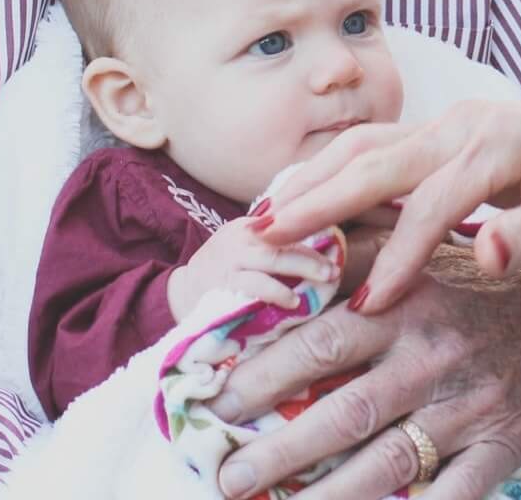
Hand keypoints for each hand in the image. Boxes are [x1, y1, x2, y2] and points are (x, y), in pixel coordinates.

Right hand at [168, 216, 341, 319]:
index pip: (289, 218)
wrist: (181, 293)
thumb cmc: (224, 272)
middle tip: (337, 265)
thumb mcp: (248, 247)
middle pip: (286, 236)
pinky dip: (278, 292)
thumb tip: (326, 247)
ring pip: (274, 257)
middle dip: (315, 251)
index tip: (340, 238)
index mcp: (251, 225)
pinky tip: (294, 301)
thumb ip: (278, 245)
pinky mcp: (224, 283)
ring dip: (304, 268)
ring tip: (326, 279)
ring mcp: (232, 258)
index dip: (316, 225)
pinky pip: (256, 285)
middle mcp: (241, 236)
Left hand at [206, 248, 520, 499]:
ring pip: (390, 462)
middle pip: (348, 412)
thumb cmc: (469, 287)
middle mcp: (436, 357)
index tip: (219, 400)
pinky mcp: (500, 449)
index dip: (267, 373)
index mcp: (409, 304)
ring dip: (326, 495)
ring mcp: (470, 408)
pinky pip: (452, 495)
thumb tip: (275, 238)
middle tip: (228, 475)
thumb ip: (353, 250)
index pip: (325, 341)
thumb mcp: (418, 250)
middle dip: (281, 450)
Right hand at [257, 93, 520, 308]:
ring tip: (260, 218)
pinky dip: (327, 170)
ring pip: (363, 145)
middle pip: (378, 160)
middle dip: (319, 201)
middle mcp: (463, 123)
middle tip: (263, 239)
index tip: (368, 304)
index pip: (437, 203)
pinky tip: (295, 198)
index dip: (400, 255)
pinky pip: (371, 147)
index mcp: (502, 143)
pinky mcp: (434, 131)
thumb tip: (489, 258)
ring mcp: (444, 122)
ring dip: (311, 179)